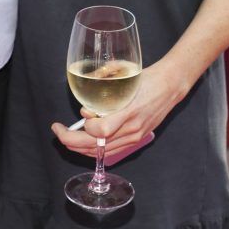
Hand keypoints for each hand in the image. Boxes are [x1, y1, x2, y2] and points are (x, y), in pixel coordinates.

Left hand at [51, 61, 185, 159]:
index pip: (101, 130)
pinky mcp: (137, 139)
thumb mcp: (125, 76)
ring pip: (102, 152)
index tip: (80, 115)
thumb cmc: (147, 77)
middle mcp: (132, 129)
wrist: (170, 85)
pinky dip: (95, 150)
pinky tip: (84, 143)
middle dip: (72, 141)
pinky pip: (112, 151)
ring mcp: (135, 136)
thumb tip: (85, 107)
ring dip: (80, 148)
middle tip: (57, 131)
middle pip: (97, 146)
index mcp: (129, 112)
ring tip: (66, 138)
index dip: (86, 126)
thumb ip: (104, 89)